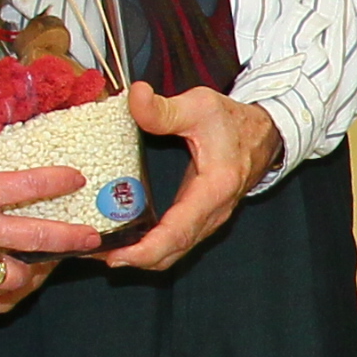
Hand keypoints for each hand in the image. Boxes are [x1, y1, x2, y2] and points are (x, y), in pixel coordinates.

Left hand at [118, 83, 285, 270]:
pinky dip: (148, 249)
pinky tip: (123, 241)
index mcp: (215, 188)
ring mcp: (208, 220)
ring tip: (101, 250)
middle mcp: (214, 213)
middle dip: (134, 259)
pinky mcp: (199, 220)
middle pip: (174, 251)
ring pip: (174, 253)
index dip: (148, 248)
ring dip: (139, 258)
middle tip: (93, 254)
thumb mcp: (200, 106)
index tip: (118, 256)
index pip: (181, 230)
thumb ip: (165, 108)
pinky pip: (174, 244)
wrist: (263, 135)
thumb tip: (135, 97)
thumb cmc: (232, 122)